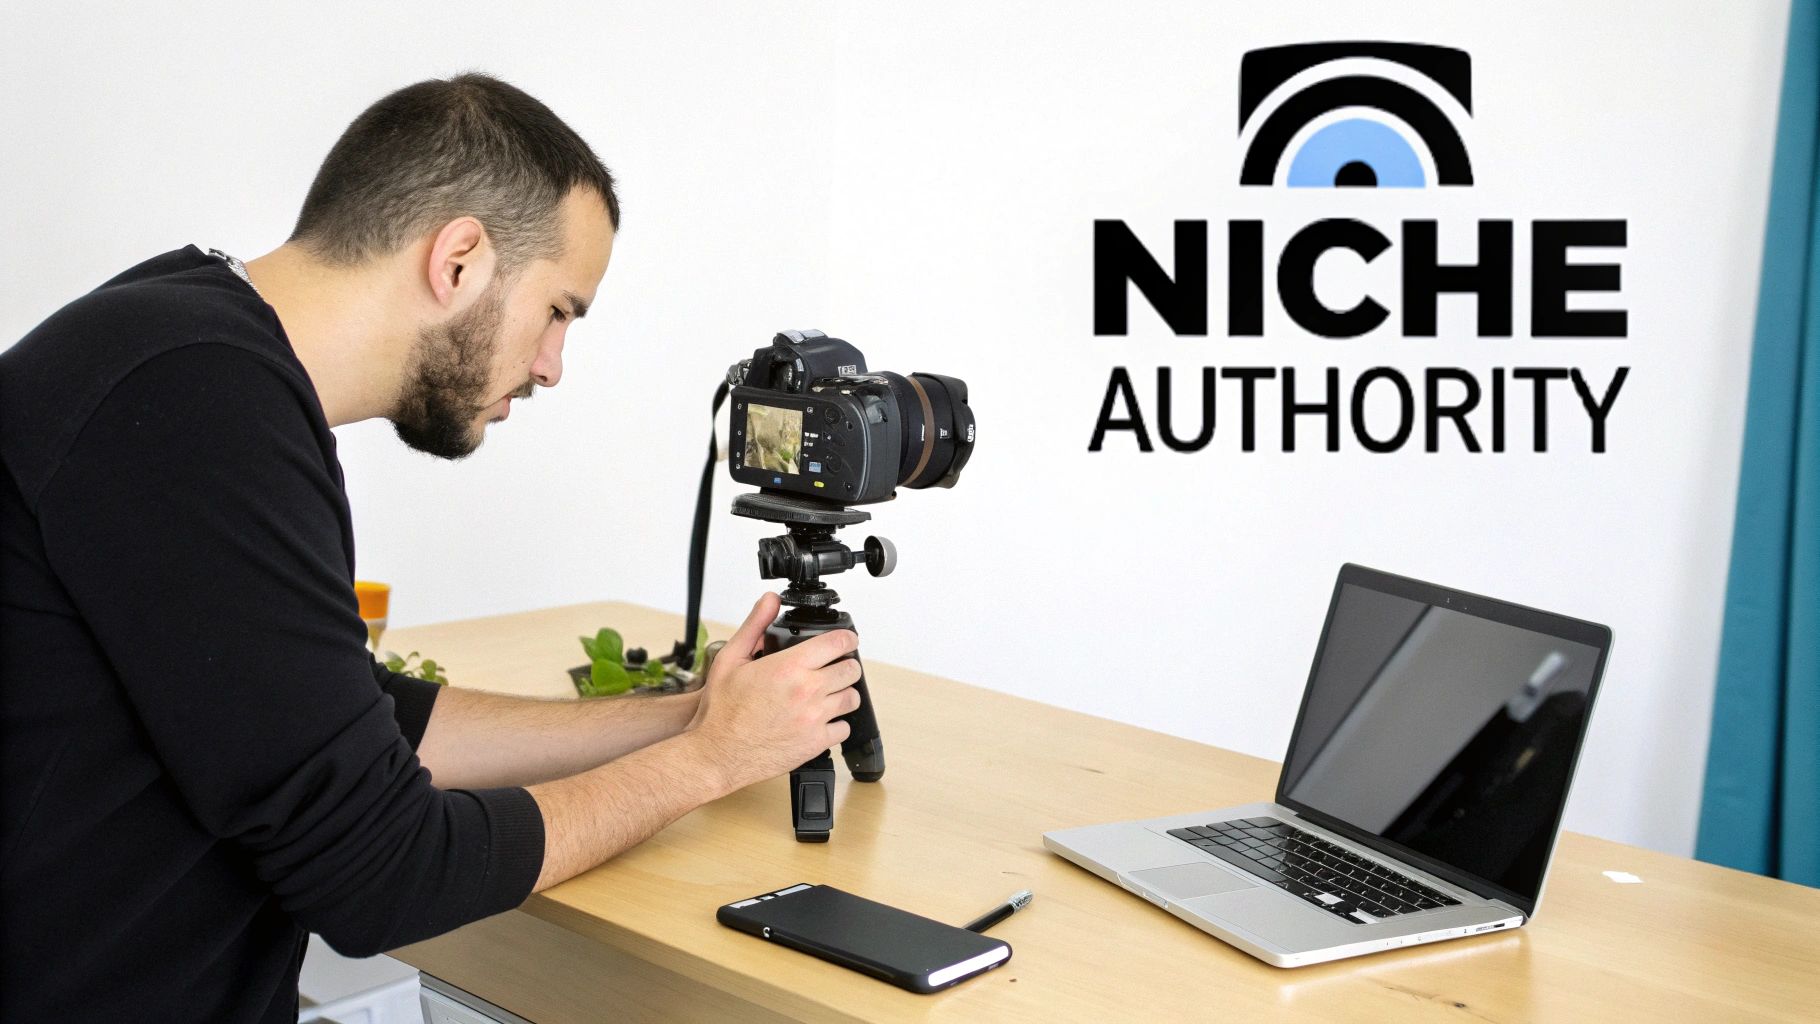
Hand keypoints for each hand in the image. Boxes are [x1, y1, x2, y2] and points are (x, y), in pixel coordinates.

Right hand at [687, 593, 862, 790]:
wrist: (717, 753)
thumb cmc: (721, 711)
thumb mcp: (731, 659)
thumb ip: (755, 625)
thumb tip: (770, 600)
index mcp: (789, 667)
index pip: (838, 643)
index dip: (847, 638)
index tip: (846, 641)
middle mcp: (807, 691)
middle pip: (851, 670)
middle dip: (845, 665)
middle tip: (834, 668)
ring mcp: (814, 718)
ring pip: (851, 698)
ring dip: (843, 694)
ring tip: (828, 695)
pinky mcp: (816, 743)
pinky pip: (843, 729)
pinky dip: (836, 724)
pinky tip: (820, 720)